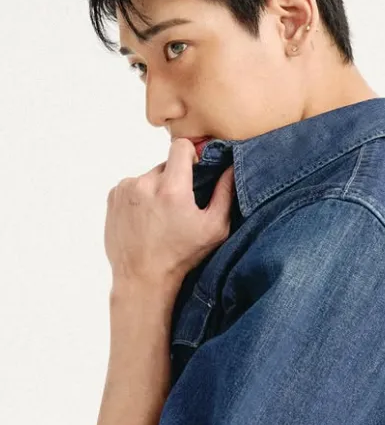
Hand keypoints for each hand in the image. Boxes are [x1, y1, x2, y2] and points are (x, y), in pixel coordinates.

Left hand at [104, 138, 234, 287]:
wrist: (142, 278)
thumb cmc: (181, 256)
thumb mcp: (214, 228)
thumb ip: (225, 193)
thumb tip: (231, 166)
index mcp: (171, 188)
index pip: (181, 146)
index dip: (191, 155)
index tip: (194, 170)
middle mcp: (145, 184)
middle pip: (166, 165)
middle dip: (175, 179)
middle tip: (178, 206)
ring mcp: (126, 190)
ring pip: (149, 177)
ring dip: (156, 189)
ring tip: (160, 217)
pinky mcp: (113, 197)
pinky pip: (132, 187)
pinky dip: (140, 197)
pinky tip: (146, 220)